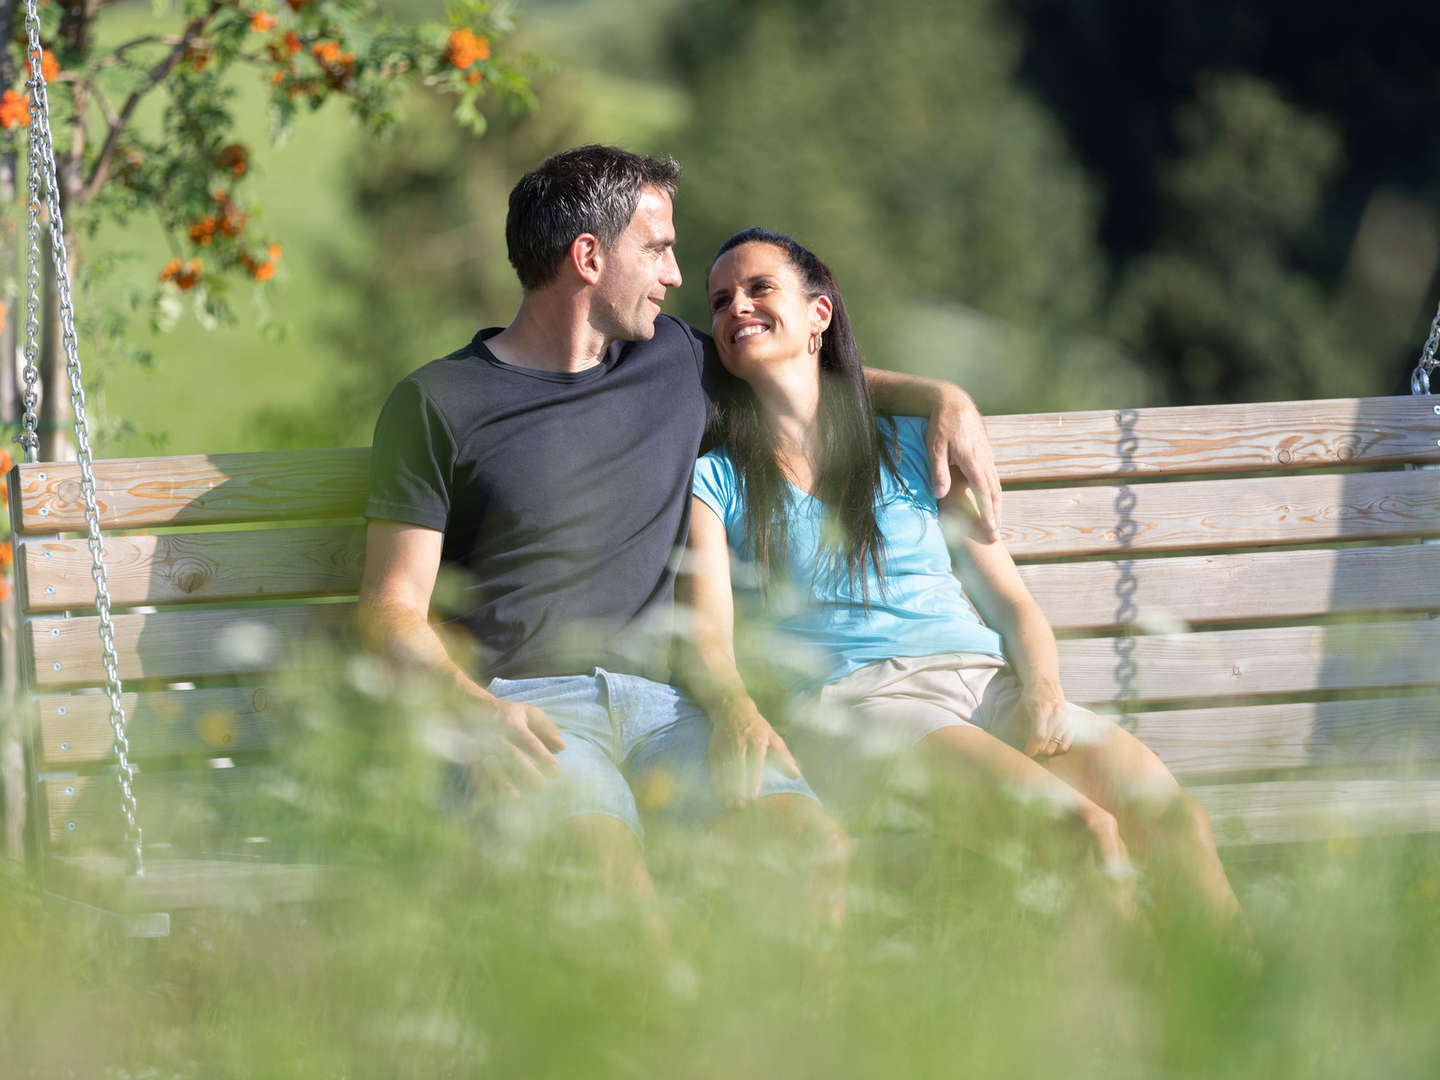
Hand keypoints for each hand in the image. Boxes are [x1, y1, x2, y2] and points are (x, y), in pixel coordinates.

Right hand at [466, 696, 566, 800]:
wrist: (473, 710)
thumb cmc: (509, 714)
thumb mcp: (529, 714)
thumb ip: (547, 729)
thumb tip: (562, 747)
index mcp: (513, 724)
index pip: (530, 743)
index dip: (544, 757)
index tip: (557, 772)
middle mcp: (497, 736)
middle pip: (513, 756)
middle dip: (527, 773)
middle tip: (542, 786)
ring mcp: (482, 747)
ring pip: (493, 768)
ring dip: (504, 783)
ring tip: (517, 797)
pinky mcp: (472, 758)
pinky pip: (478, 774)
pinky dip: (485, 788)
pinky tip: (495, 799)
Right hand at [708, 697, 800, 808]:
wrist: (732, 709)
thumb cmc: (757, 727)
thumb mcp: (773, 738)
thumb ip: (784, 758)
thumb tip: (796, 775)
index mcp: (757, 740)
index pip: (755, 763)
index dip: (753, 780)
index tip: (753, 796)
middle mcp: (740, 743)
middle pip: (739, 768)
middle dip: (739, 788)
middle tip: (741, 805)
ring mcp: (725, 746)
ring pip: (725, 770)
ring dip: (727, 788)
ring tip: (730, 804)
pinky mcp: (714, 748)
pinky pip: (715, 767)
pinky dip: (716, 781)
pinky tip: (720, 793)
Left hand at [927, 386, 1001, 540]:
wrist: (954, 401)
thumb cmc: (941, 424)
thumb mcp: (934, 447)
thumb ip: (938, 471)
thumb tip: (939, 495)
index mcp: (973, 461)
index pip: (984, 493)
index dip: (987, 513)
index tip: (990, 530)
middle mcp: (984, 460)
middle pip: (995, 493)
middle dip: (996, 515)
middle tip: (996, 536)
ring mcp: (988, 456)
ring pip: (997, 485)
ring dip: (997, 506)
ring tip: (996, 524)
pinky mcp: (986, 452)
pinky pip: (994, 477)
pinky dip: (995, 493)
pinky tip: (992, 501)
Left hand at [1011, 689, 1073, 757]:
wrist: (1044, 684)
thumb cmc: (1029, 700)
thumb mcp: (1018, 712)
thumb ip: (1020, 730)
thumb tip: (1025, 747)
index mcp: (1041, 710)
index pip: (1039, 735)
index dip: (1032, 748)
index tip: (1027, 753)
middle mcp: (1056, 713)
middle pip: (1049, 743)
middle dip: (1039, 750)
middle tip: (1033, 748)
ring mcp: (1066, 717)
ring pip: (1058, 745)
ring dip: (1048, 749)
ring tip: (1041, 745)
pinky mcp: (1072, 721)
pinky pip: (1068, 743)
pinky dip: (1059, 747)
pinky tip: (1052, 743)